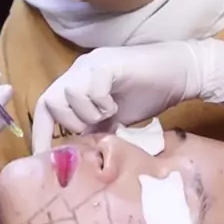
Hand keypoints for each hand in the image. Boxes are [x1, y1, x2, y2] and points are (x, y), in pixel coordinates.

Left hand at [32, 39, 223, 153]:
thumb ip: (95, 132)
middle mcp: (79, 70)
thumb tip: (77, 157)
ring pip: (67, 95)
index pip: (45, 108)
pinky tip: (117, 105)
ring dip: (87, 114)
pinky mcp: (109, 62)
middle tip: (94, 128)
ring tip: (110, 115)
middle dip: (69, 123)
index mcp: (77, 83)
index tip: (43, 161)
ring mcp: (92, 64)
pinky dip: (102, 103)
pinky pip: (91, 88)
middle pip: (49, 101)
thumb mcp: (115, 121)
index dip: (41, 135)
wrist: (181, 73)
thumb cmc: (148, 94)